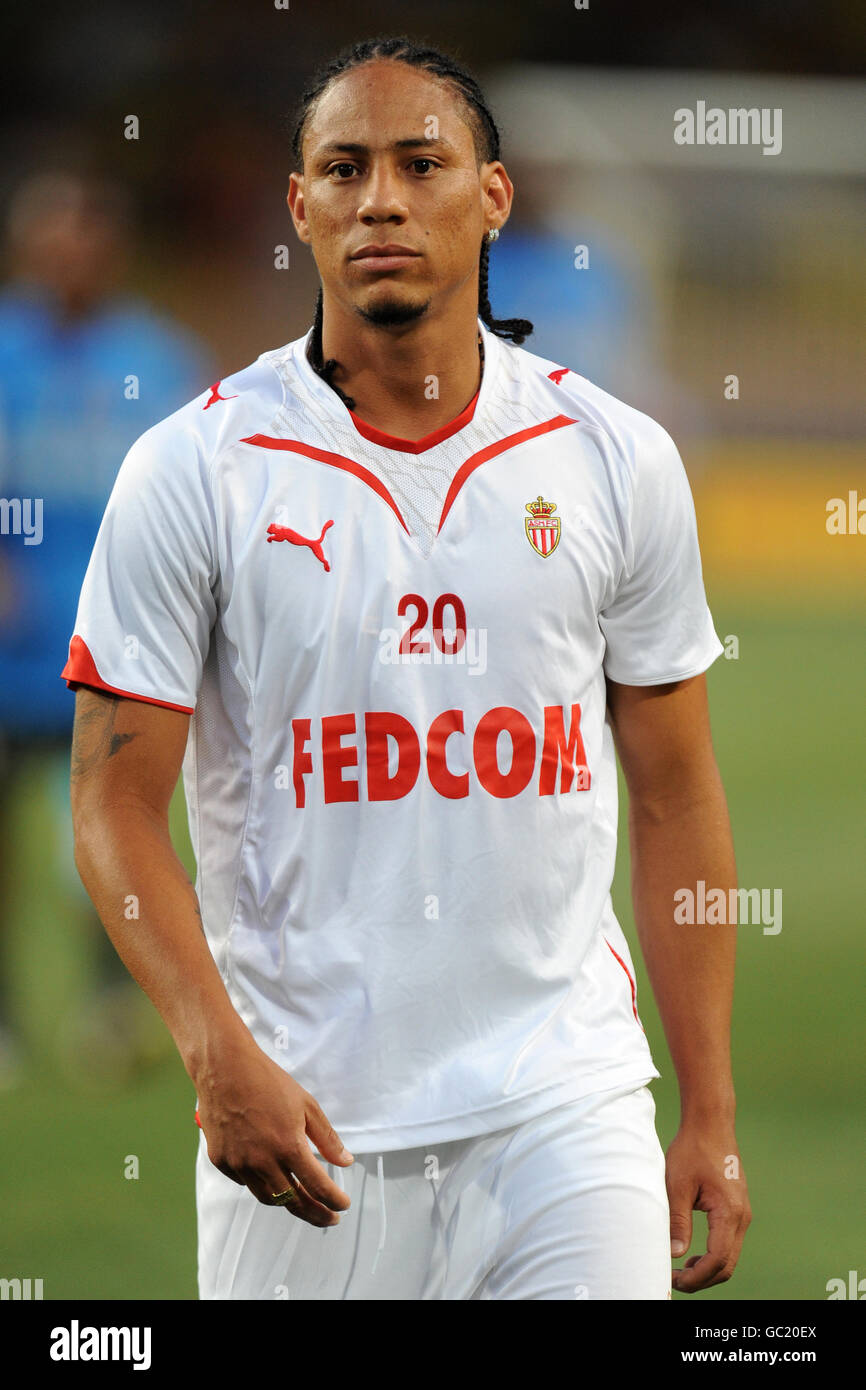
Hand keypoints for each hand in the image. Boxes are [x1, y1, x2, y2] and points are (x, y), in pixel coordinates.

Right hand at [194, 1037, 353, 1226]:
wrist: (225, 1069)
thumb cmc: (269, 1082)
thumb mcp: (307, 1105)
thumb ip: (327, 1138)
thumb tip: (346, 1162)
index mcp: (288, 1146)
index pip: (318, 1186)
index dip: (334, 1200)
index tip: (343, 1206)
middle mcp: (263, 1161)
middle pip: (293, 1201)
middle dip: (315, 1214)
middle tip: (329, 1219)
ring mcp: (239, 1163)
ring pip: (268, 1197)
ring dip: (288, 1202)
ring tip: (302, 1200)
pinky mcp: (221, 1161)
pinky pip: (245, 1182)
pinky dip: (260, 1183)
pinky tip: (270, 1176)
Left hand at [666, 1121, 750, 1291]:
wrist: (710, 1124)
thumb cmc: (692, 1150)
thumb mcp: (677, 1185)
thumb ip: (678, 1222)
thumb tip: (675, 1255)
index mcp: (729, 1213)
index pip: (717, 1260)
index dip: (696, 1277)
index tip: (674, 1280)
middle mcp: (741, 1217)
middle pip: (727, 1265)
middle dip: (702, 1279)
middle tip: (675, 1281)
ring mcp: (742, 1213)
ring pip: (729, 1256)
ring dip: (707, 1269)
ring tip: (681, 1270)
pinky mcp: (737, 1209)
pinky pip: (729, 1242)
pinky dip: (713, 1255)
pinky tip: (693, 1253)